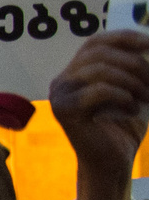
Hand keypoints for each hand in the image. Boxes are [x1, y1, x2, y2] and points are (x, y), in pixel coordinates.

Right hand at [48, 28, 148, 194]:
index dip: (123, 37)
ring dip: (131, 80)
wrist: (113, 162)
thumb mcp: (132, 89)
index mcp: (76, 72)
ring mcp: (60, 95)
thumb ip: (134, 69)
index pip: (95, 42)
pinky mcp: (64, 111)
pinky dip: (122, 96)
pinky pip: (97, 90)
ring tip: (146, 96)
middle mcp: (62, 80)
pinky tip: (131, 108)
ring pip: (99, 69)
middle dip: (133, 62)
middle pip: (99, 53)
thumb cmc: (124, 126)